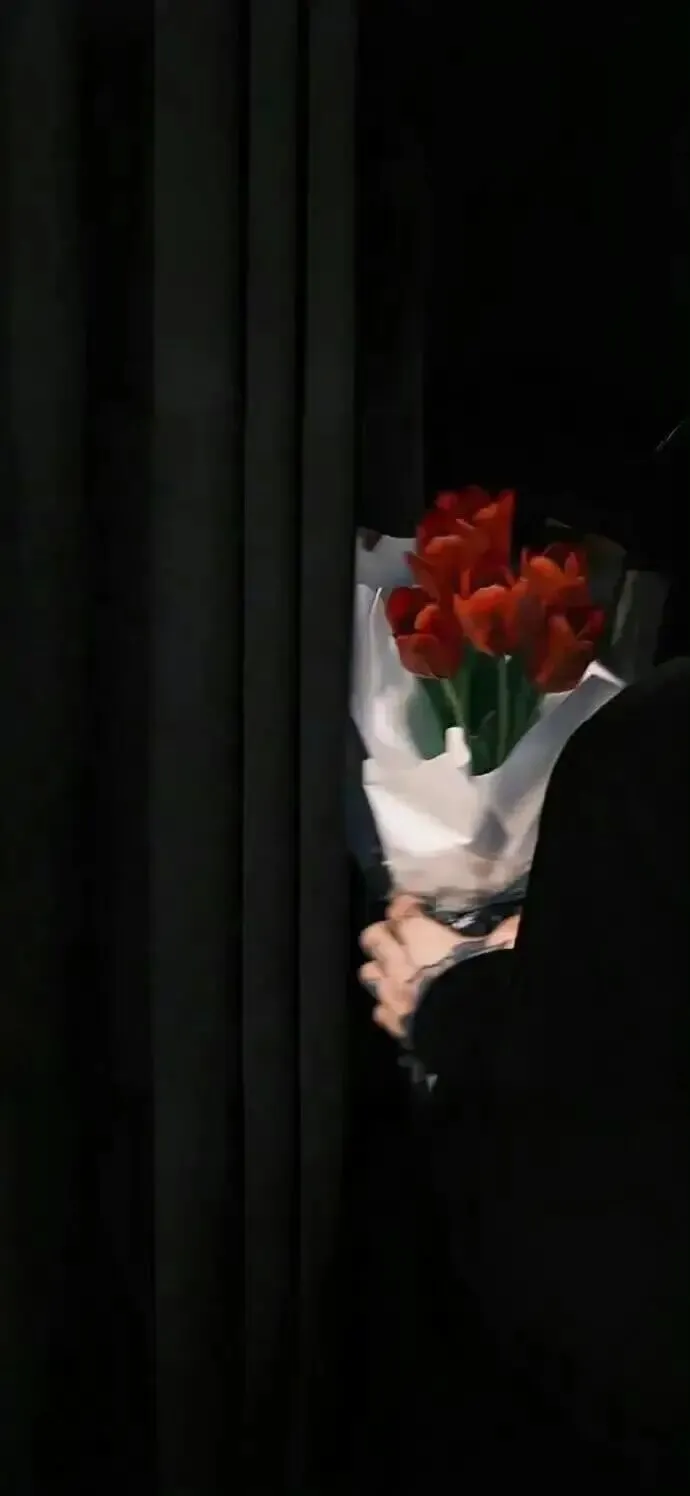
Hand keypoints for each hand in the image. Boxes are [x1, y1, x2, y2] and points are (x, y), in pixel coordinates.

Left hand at [359, 895, 519, 1039]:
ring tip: (391, 969)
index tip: (412, 906)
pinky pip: (379, 1009)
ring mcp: (392, 994)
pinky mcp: (393, 1023)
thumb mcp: (501, 950)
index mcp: (422, 939)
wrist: (470, 1032)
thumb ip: (506, 933)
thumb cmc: (483, 983)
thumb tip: (517, 922)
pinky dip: (386, 1005)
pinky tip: (398, 1005)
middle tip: (396, 934)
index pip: (400, 912)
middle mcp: (399, 963)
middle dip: (382, 933)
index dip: (403, 906)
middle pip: (373, 937)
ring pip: (368, 973)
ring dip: (379, 969)